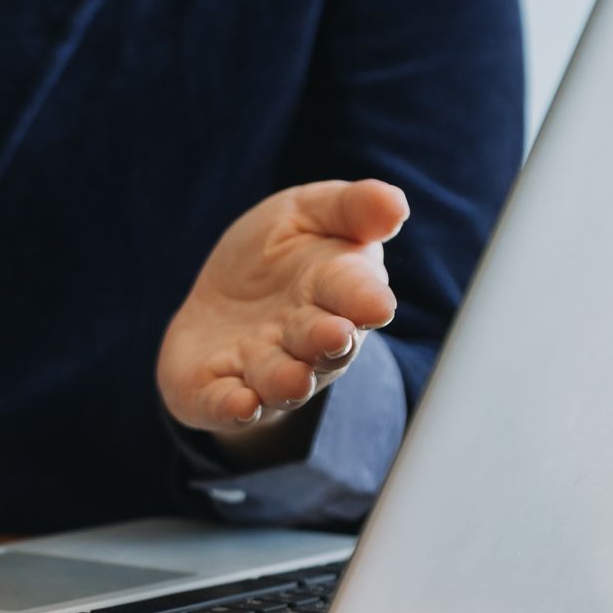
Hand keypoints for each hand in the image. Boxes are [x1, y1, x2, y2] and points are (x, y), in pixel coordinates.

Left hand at [158, 179, 407, 448]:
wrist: (224, 300)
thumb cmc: (279, 252)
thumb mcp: (308, 212)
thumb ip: (350, 208)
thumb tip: (394, 204)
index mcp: (336, 289)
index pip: (354, 292)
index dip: (364, 299)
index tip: (376, 305)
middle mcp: (307, 337)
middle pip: (322, 342)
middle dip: (328, 340)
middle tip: (334, 336)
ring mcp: (264, 369)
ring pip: (281, 380)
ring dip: (287, 381)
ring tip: (292, 379)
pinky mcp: (218, 392)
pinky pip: (226, 404)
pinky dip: (234, 408)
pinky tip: (240, 405)